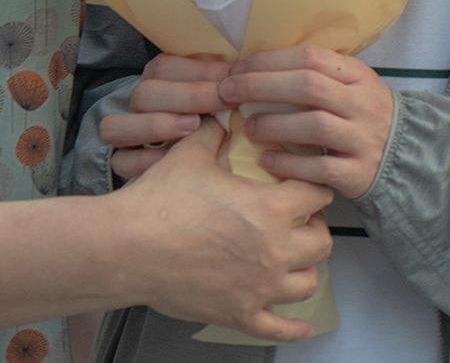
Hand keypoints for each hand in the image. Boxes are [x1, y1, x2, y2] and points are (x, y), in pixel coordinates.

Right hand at [100, 55, 228, 182]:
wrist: (195, 158)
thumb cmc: (215, 117)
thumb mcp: (218, 92)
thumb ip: (224, 81)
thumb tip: (244, 71)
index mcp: (158, 78)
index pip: (166, 67)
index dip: (200, 71)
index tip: (233, 78)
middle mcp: (139, 104)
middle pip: (145, 93)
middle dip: (188, 96)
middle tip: (221, 101)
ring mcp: (127, 134)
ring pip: (119, 125)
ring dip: (157, 125)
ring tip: (193, 127)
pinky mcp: (123, 162)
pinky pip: (122, 161)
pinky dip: (146, 161)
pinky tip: (174, 160)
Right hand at [118, 120, 334, 341]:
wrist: (128, 247)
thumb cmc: (160, 201)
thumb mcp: (190, 154)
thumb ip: (213, 134)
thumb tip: (220, 120)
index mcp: (270, 207)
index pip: (318, 195)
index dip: (315, 187)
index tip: (307, 186)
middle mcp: (274, 249)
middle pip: (321, 242)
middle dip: (314, 229)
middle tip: (299, 222)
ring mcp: (259, 287)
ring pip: (307, 283)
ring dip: (305, 269)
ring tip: (294, 259)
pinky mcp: (240, 314)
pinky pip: (280, 328)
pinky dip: (294, 329)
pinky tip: (303, 328)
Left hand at [223, 45, 394, 200]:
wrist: (405, 157)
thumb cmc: (361, 116)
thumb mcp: (350, 86)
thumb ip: (316, 76)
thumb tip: (257, 67)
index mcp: (357, 75)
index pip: (310, 57)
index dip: (269, 60)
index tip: (237, 67)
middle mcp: (361, 103)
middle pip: (308, 86)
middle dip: (261, 86)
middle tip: (228, 93)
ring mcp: (362, 139)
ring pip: (314, 125)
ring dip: (274, 124)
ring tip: (248, 127)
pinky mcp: (357, 173)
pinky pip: (319, 168)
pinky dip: (289, 164)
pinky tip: (266, 161)